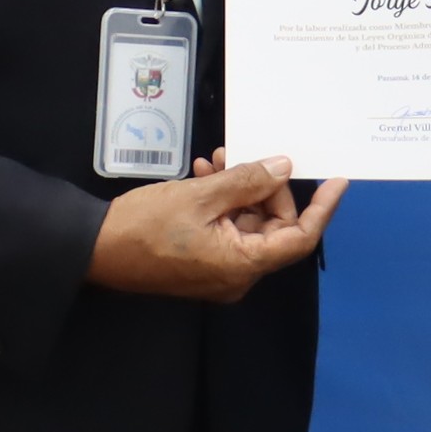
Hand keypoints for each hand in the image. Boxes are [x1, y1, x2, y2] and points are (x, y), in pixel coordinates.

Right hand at [88, 154, 348, 300]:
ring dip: (239, 189)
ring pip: (248, 223)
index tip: (337, 180)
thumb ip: (247, 181)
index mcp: (243, 265)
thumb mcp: (200, 195)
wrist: (93, 249)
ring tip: (216, 162)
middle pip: (273, 227)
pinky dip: (222, 202)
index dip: (322, 208)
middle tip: (241, 157)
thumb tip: (284, 168)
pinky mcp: (203, 262)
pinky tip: (205, 176)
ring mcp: (219, 271)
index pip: (299, 237)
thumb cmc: (143, 226)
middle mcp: (238, 274)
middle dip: (263, 187)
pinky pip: (227, 229)